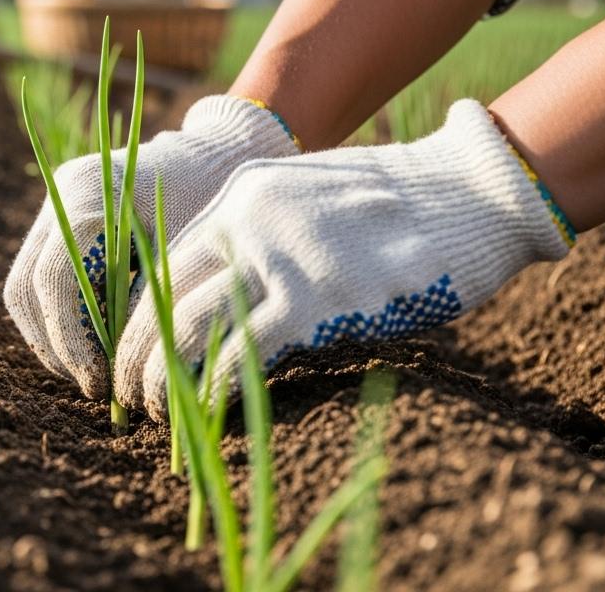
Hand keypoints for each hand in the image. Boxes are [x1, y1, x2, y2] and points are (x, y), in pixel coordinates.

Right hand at [5, 95, 300, 399]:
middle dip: (56, 347)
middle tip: (94, 386)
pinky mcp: (58, 221)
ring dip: (51, 338)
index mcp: (88, 196)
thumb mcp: (186, 256)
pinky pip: (39, 280)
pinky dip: (56, 319)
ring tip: (91, 374)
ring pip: (24, 288)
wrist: (216, 157)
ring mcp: (54, 206)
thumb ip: (148, 305)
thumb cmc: (213, 203)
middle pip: (26, 289)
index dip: (71, 342)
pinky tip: (91, 347)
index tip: (99, 383)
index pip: (55, 282)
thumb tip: (123, 372)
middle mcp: (59, 196)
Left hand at [116, 100, 573, 417]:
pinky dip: (212, 389)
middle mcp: (248, 220)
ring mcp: (281, 258)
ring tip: (158, 415)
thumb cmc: (399, 204)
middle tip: (129, 398)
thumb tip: (220, 291)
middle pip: (161, 298)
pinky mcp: (318, 299)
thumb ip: (261, 233)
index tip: (133, 356)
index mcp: (243, 194)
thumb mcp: (310, 196)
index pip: (163, 263)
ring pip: (187, 327)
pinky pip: (242, 352)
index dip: (139, 317)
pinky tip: (204, 414)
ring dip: (164, 380)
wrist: (475, 189)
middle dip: (136, 356)